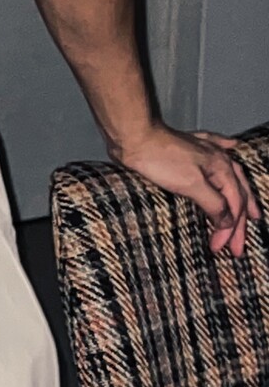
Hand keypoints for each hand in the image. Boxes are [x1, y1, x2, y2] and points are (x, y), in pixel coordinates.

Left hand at [110, 122, 260, 257]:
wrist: (134, 137)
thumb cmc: (160, 159)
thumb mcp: (190, 185)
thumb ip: (213, 203)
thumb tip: (229, 221)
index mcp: (221, 168)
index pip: (233, 205)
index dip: (230, 229)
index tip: (222, 249)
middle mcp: (218, 159)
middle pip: (236, 194)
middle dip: (239, 223)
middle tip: (236, 248)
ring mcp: (204, 152)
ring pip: (231, 175)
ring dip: (239, 196)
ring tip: (251, 213)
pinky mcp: (189, 148)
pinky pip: (216, 147)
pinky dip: (226, 149)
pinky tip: (232, 145)